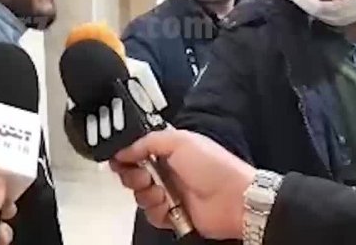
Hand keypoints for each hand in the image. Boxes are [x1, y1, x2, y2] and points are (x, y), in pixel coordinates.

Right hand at [109, 129, 255, 239]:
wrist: (235, 200)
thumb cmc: (215, 167)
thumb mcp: (179, 140)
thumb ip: (147, 141)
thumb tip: (124, 148)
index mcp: (168, 151)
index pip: (136, 152)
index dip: (125, 156)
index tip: (120, 160)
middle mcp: (167, 171)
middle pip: (133, 174)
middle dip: (133, 176)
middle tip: (145, 176)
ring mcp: (169, 193)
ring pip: (140, 196)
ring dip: (147, 194)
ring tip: (162, 192)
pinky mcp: (172, 214)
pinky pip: (151, 214)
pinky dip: (157, 211)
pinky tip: (169, 205)